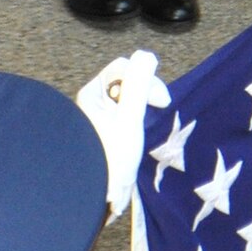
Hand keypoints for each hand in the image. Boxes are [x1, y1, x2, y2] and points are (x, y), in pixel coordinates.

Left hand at [74, 48, 171, 219]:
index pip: (125, 67)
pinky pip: (122, 117)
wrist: (90, 194)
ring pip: (125, 100)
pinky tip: (134, 141)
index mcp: (93, 93)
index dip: (147, 79)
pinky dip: (132, 124)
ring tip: (143, 131)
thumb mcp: (129, 117)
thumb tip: (146, 55)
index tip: (161, 102)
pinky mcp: (103, 134)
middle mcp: (91, 102)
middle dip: (145, 95)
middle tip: (156, 112)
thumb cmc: (110, 156)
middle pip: (125, 82)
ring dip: (139, 111)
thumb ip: (138, 84)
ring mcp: (96, 118)